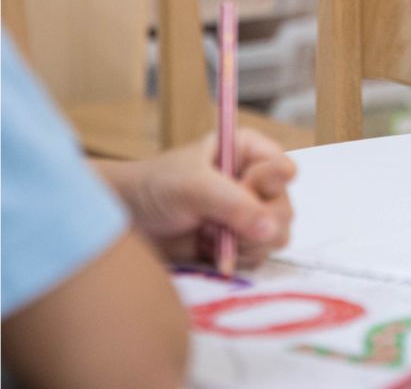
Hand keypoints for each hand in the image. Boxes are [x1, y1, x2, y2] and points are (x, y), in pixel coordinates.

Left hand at [115, 129, 294, 268]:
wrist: (124, 222)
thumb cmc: (155, 189)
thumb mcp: (194, 187)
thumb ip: (235, 204)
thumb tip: (273, 231)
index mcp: (251, 153)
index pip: (284, 171)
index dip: (265, 186)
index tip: (238, 189)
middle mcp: (256, 182)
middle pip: (285, 210)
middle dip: (253, 223)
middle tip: (216, 222)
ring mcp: (249, 215)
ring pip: (276, 237)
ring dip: (243, 243)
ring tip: (208, 235)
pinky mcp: (239, 243)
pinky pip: (258, 257)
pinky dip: (234, 258)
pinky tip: (207, 249)